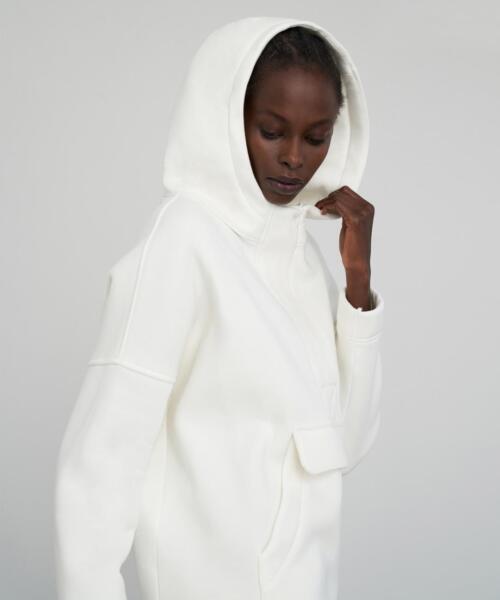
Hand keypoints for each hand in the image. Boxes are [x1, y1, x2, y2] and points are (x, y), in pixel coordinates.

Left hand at [315, 185, 374, 309]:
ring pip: (339, 198)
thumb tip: (335, 202)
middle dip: (328, 198)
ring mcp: (362, 214)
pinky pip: (338, 206)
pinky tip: (323, 212)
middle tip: (319, 206)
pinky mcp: (355, 220)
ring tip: (320, 209)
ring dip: (326, 202)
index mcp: (368, 208)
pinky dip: (328, 207)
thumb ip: (347, 212)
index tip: (324, 202)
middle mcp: (367, 208)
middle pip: (343, 192)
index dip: (333, 195)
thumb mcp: (351, 224)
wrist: (358, 262)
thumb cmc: (353, 246)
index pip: (348, 191)